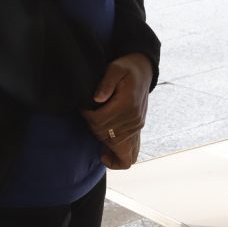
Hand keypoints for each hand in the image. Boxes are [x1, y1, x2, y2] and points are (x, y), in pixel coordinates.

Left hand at [81, 52, 152, 169]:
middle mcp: (134, 119)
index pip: (100, 122)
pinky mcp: (137, 130)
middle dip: (92, 127)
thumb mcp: (116, 68)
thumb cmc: (127, 68)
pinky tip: (105, 153)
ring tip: (94, 131)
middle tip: (88, 114)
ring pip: (116, 147)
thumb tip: (97, 99)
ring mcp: (137, 126)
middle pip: (104, 135)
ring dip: (102, 142)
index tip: (83, 107)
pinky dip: (117, 158)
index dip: (87, 116)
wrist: (144, 71)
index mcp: (128, 104)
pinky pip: (130, 154)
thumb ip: (106, 82)